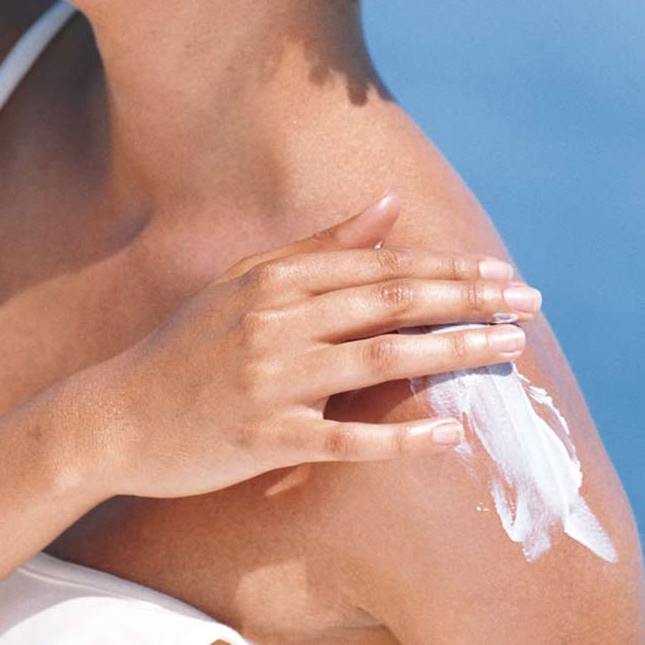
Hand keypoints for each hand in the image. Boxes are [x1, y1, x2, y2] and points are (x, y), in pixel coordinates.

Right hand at [67, 192, 536, 498]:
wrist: (114, 417)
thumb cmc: (190, 347)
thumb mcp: (247, 281)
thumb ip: (323, 245)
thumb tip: (391, 206)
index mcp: (279, 279)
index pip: (384, 268)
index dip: (450, 269)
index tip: (504, 272)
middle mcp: (279, 321)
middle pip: (394, 303)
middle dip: (470, 299)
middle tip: (530, 301)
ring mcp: (273, 381)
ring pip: (382, 359)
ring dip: (454, 351)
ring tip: (510, 349)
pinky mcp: (266, 438)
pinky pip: (348, 439)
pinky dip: (404, 437)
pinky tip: (453, 434)